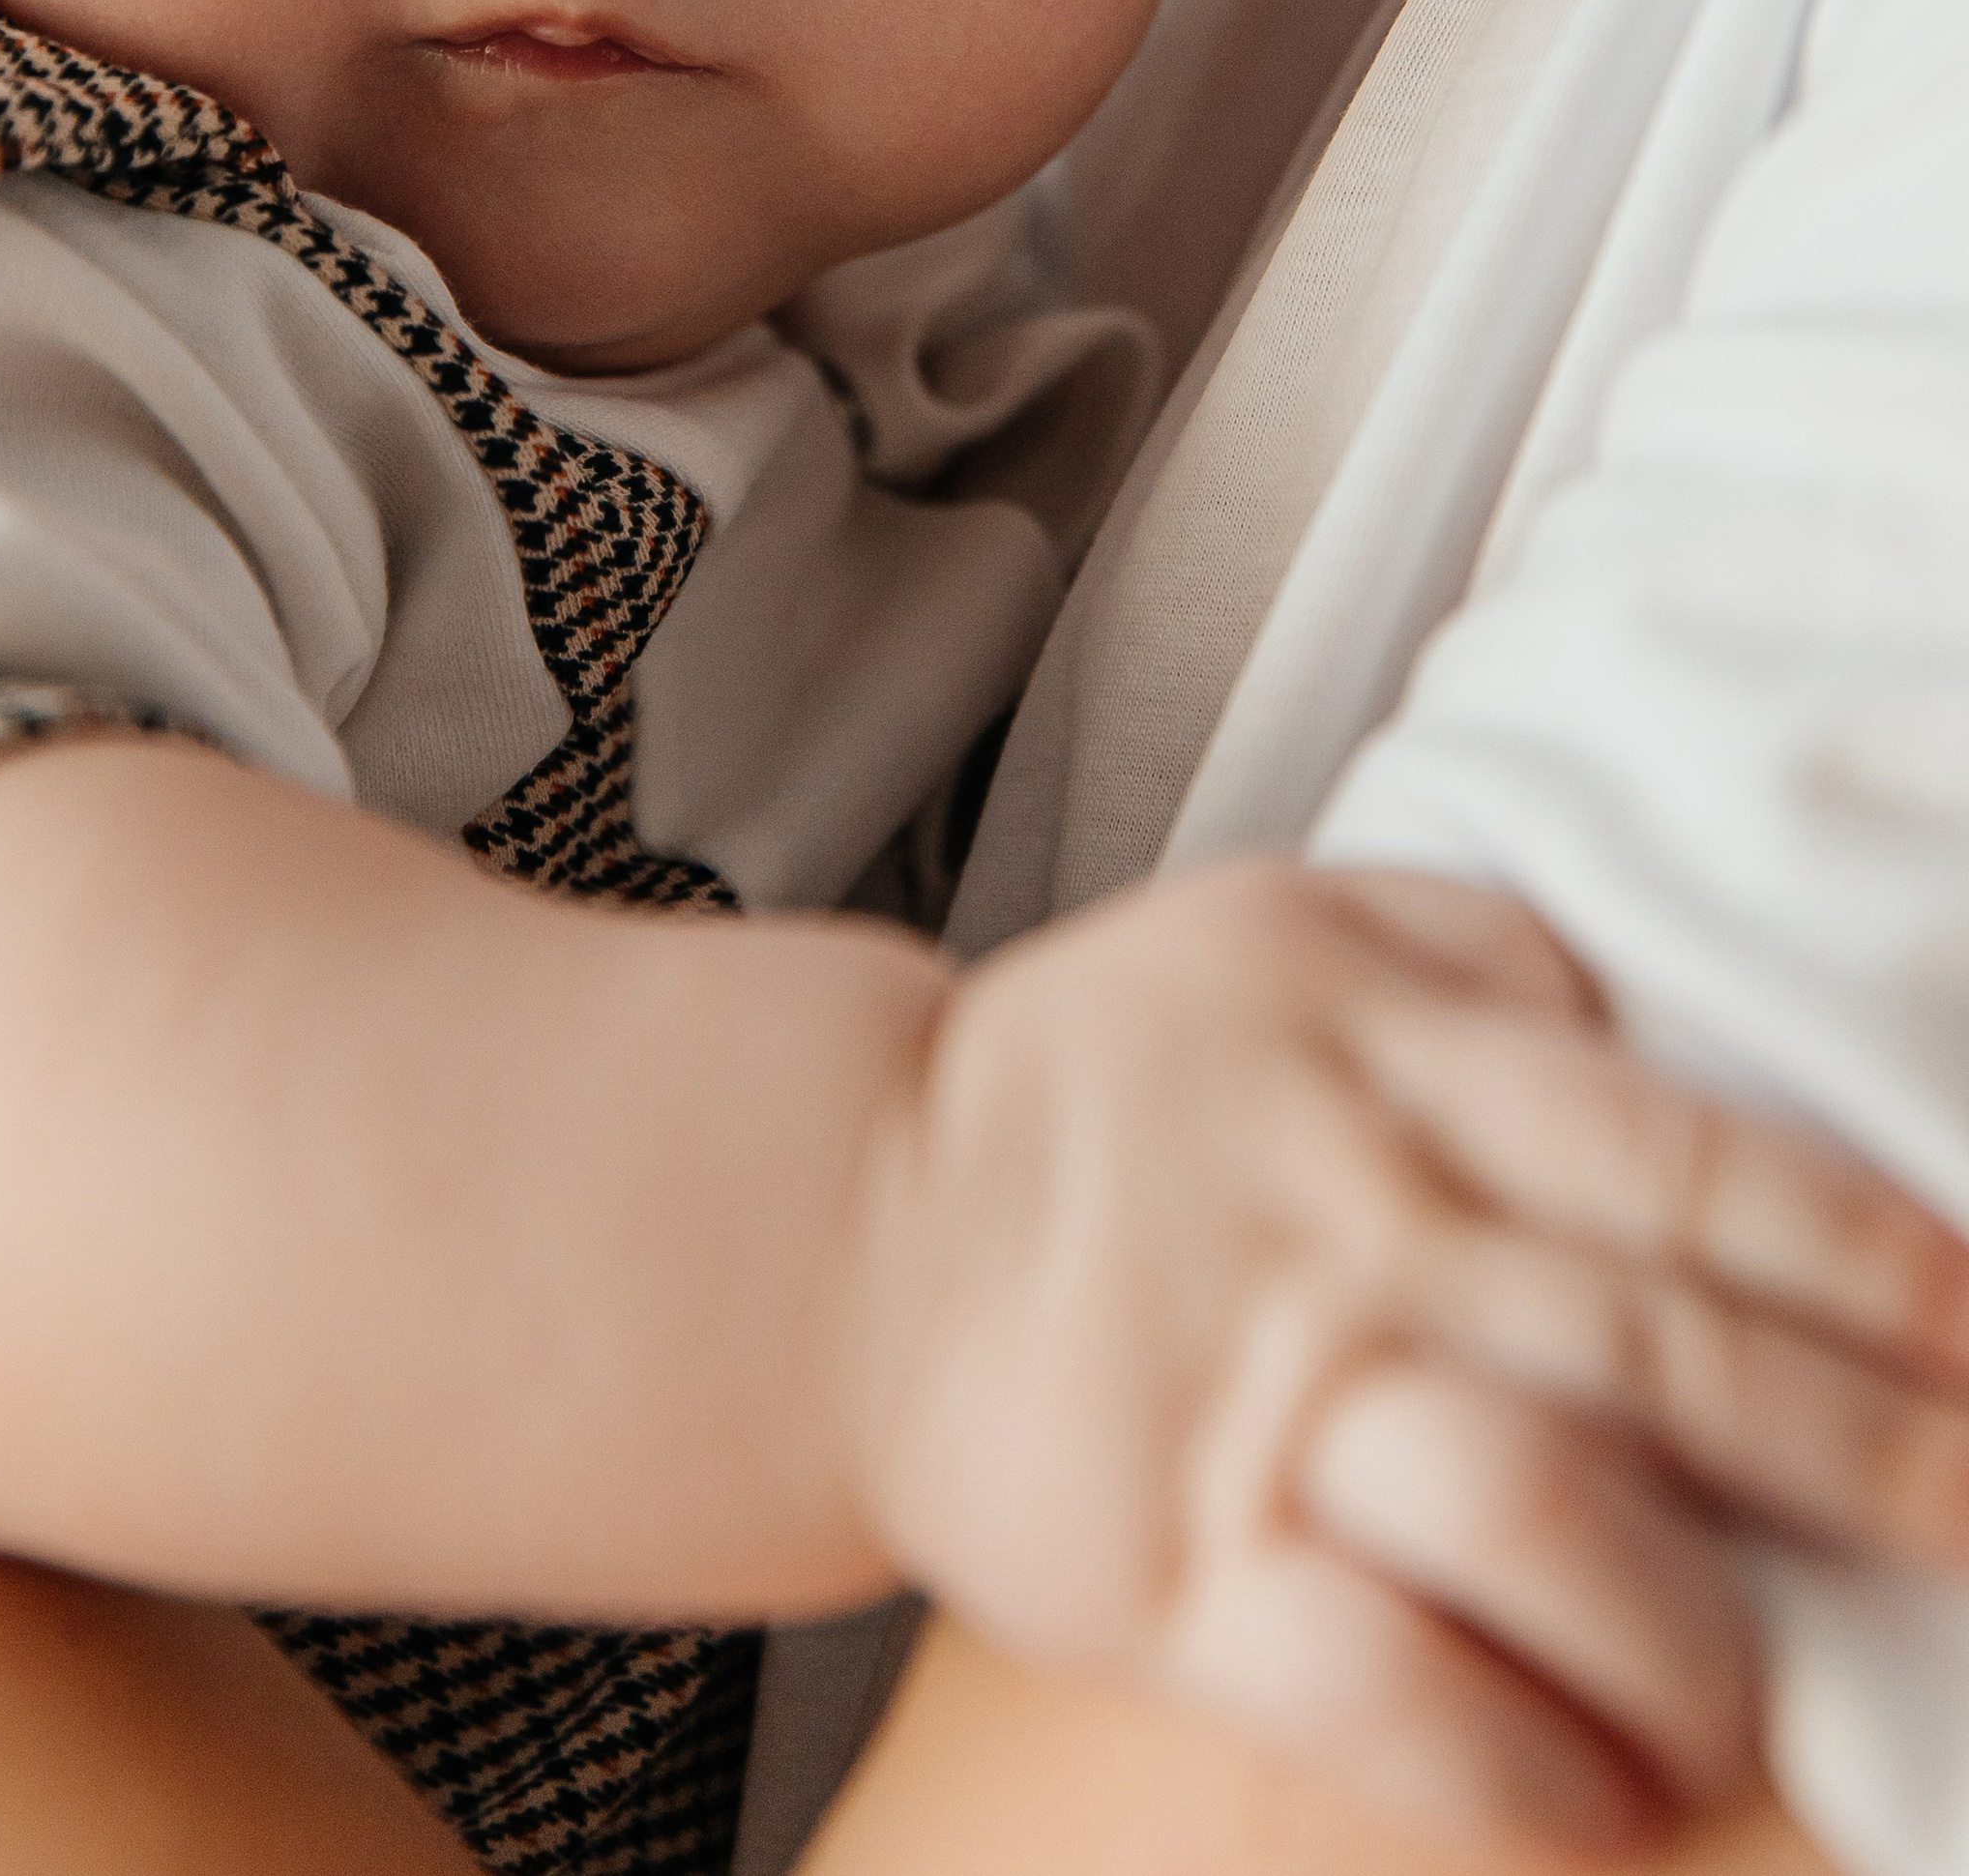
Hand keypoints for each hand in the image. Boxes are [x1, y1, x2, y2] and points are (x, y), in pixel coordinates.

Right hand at [838, 860, 1968, 1851]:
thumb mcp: (1285, 927)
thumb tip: (1650, 1013)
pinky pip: (1389, 1690)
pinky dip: (1521, 1767)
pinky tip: (1604, 1800)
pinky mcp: (1186, 1573)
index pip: (1680, 1162)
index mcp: (1399, 1074)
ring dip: (1696, 1640)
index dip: (1858, 1251)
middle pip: (1658, 1351)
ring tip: (1768, 1711)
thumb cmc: (1103, 1084)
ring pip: (1544, 1524)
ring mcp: (1272, 1409)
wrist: (851, 1223)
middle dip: (1864, 1458)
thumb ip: (1479, 952)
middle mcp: (1361, 1236)